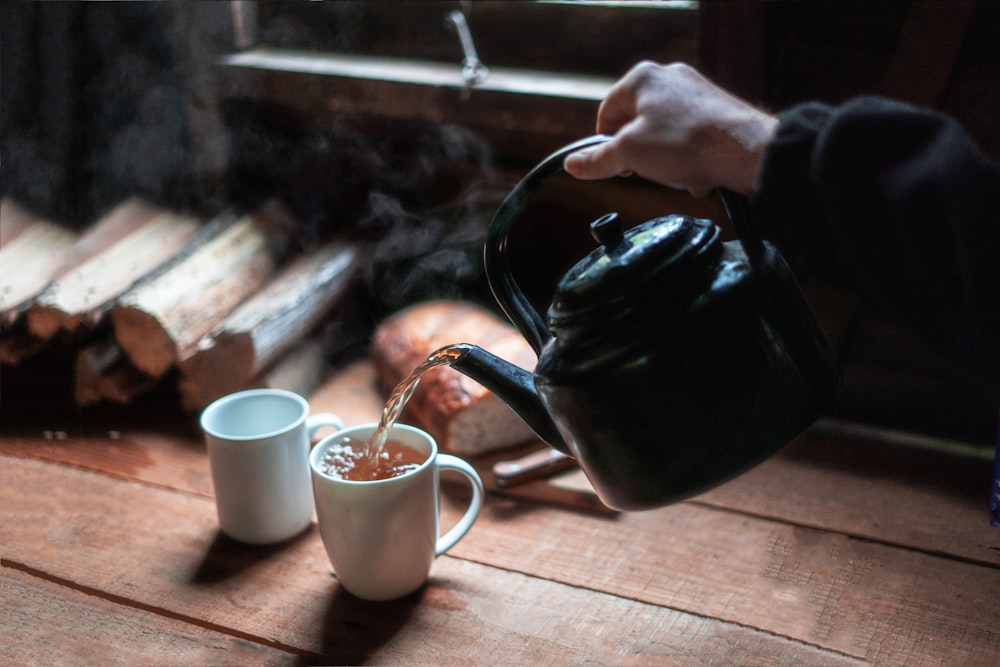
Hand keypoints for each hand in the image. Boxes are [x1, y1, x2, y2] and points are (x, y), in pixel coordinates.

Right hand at [563, 62, 778, 196]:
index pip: (607, 113)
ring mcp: (695, 93)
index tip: (610, 167)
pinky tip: (697, 173)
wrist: (745, 151)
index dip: (604, 144)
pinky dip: (689, 159)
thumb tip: (571, 164)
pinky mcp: (716, 110)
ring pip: (663, 135)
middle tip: (647, 171)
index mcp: (641, 78)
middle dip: (640, 155)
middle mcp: (668, 78)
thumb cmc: (686, 143)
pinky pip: (689, 139)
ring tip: (678, 173)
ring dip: (665, 162)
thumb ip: (597, 160)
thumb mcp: (629, 155)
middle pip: (636, 124)